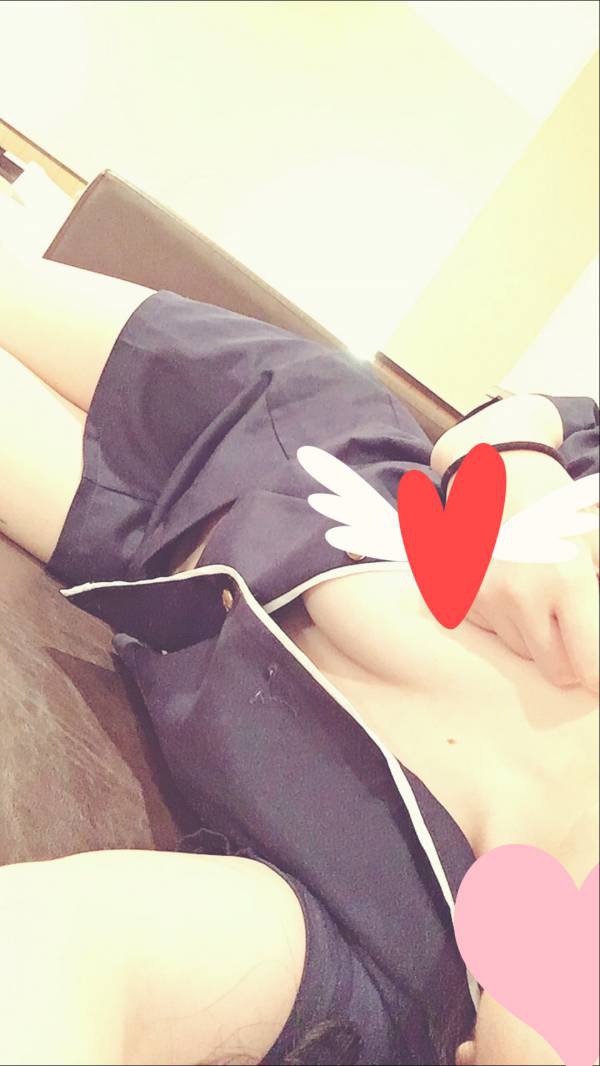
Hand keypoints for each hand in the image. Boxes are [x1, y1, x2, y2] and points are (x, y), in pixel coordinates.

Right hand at [457, 453, 598, 691]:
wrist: (503, 474)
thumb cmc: (563, 510)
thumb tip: (599, 642)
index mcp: (566, 582)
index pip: (590, 668)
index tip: (599, 674)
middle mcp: (520, 596)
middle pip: (557, 670)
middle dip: (573, 654)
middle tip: (574, 618)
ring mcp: (485, 598)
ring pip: (523, 653)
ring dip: (538, 636)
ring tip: (541, 594)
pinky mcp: (461, 597)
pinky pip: (493, 636)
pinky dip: (507, 622)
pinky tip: (513, 590)